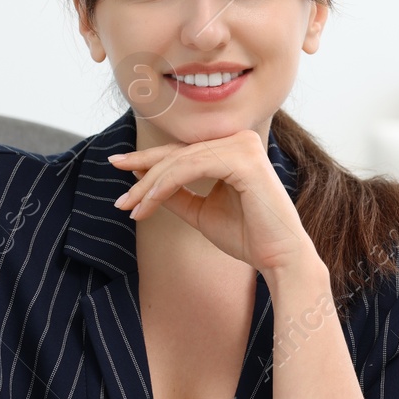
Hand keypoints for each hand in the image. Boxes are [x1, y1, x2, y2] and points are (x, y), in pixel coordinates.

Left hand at [109, 129, 318, 276]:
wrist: (278, 259)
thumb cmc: (247, 237)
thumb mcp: (201, 212)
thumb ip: (176, 195)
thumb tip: (142, 182)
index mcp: (234, 149)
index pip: (184, 151)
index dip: (149, 161)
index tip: (120, 169)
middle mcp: (240, 140)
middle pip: (178, 153)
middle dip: (143, 174)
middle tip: (120, 197)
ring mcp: (243, 146)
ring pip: (181, 160)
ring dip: (150, 184)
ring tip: (131, 206)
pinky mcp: (244, 160)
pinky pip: (191, 168)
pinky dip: (165, 184)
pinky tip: (148, 202)